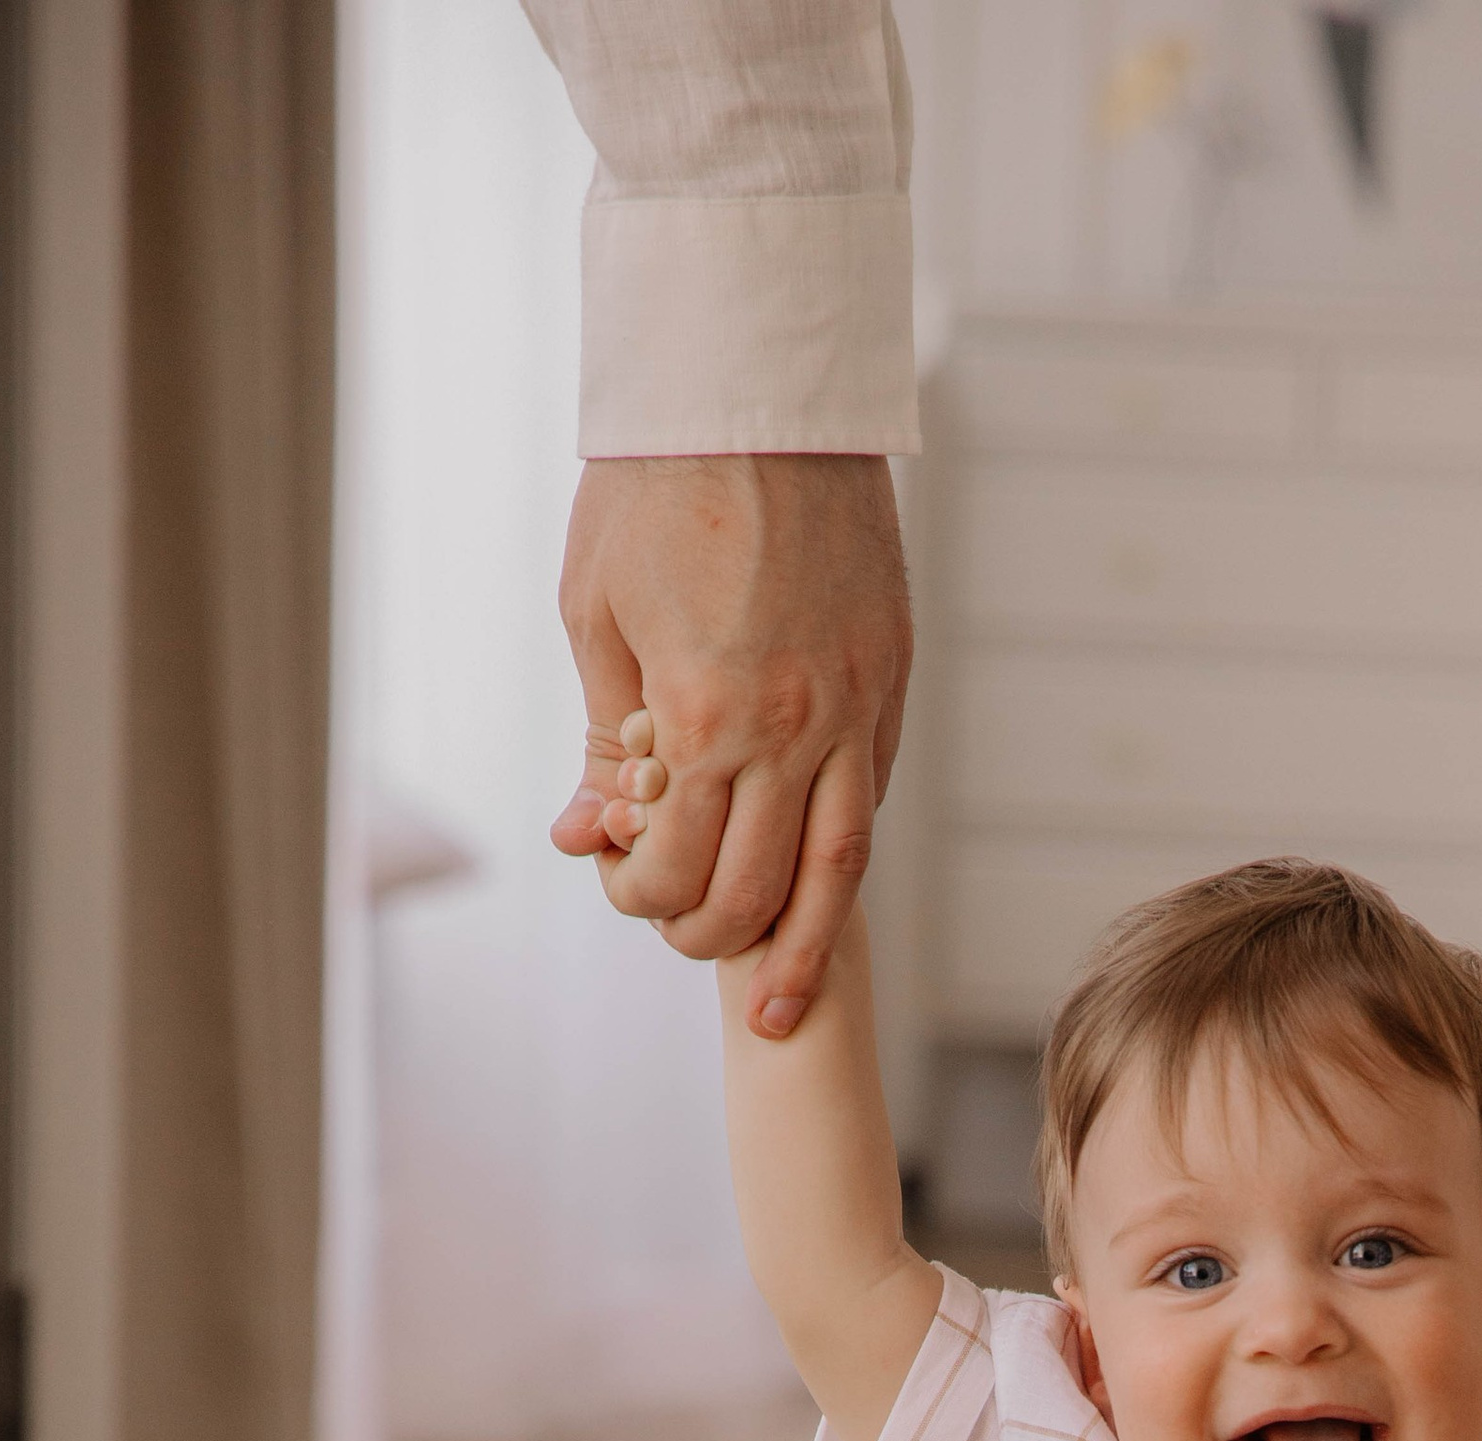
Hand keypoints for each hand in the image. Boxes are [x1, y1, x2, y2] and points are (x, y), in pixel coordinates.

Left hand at [553, 454, 912, 1040]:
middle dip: (712, 934)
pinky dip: (840, 858)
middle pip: (760, 891)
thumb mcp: (595, 614)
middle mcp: (790, 730)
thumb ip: (605, 738)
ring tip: (789, 1007)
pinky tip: (817, 886)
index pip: (682, 868)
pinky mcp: (891, 682)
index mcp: (703, 717)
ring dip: (807, 950)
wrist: (757, 392)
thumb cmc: (654, 490)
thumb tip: (591, 833)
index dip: (644, 901)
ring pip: (838, 872)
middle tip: (688, 940)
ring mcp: (854, 710)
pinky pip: (870, 799)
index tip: (624, 885)